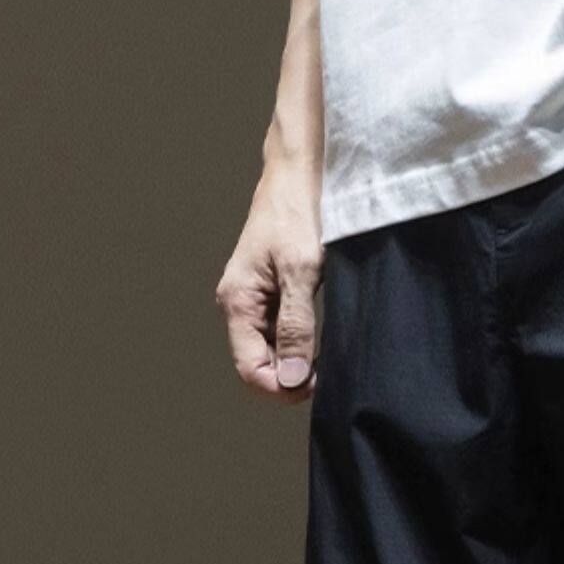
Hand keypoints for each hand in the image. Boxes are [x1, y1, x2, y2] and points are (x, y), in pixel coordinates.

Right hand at [215, 164, 322, 401]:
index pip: (250, 369)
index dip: (280, 387)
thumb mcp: (302, 271)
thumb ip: (297, 326)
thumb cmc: (296, 213)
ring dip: (297, 363)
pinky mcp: (271, 296)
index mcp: (237, 301)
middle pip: (259, 365)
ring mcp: (255, 302)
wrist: (298, 176)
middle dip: (290, 378)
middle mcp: (240, 306)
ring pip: (272, 352)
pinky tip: (321, 340)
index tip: (315, 385)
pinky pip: (281, 334)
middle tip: (326, 374)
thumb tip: (291, 376)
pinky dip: (301, 344)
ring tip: (326, 357)